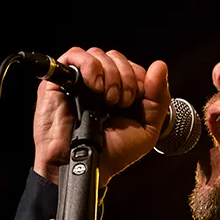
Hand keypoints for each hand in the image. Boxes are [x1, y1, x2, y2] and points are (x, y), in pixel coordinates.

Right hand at [32, 47, 170, 184]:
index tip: (135, 99)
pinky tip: (94, 85)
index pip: (133, 66)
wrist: (89, 165)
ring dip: (109, 74)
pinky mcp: (59, 81)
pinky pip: (74, 55)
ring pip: (98, 54)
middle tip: (121, 102)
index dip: (139, 78)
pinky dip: (89, 66)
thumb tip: (160, 66)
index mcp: (120, 92)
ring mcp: (79, 81)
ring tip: (107, 99)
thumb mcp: (148, 129)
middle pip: (116, 57)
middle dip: (125, 77)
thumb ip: (159, 98)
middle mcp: (100, 84)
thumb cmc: (112, 153)